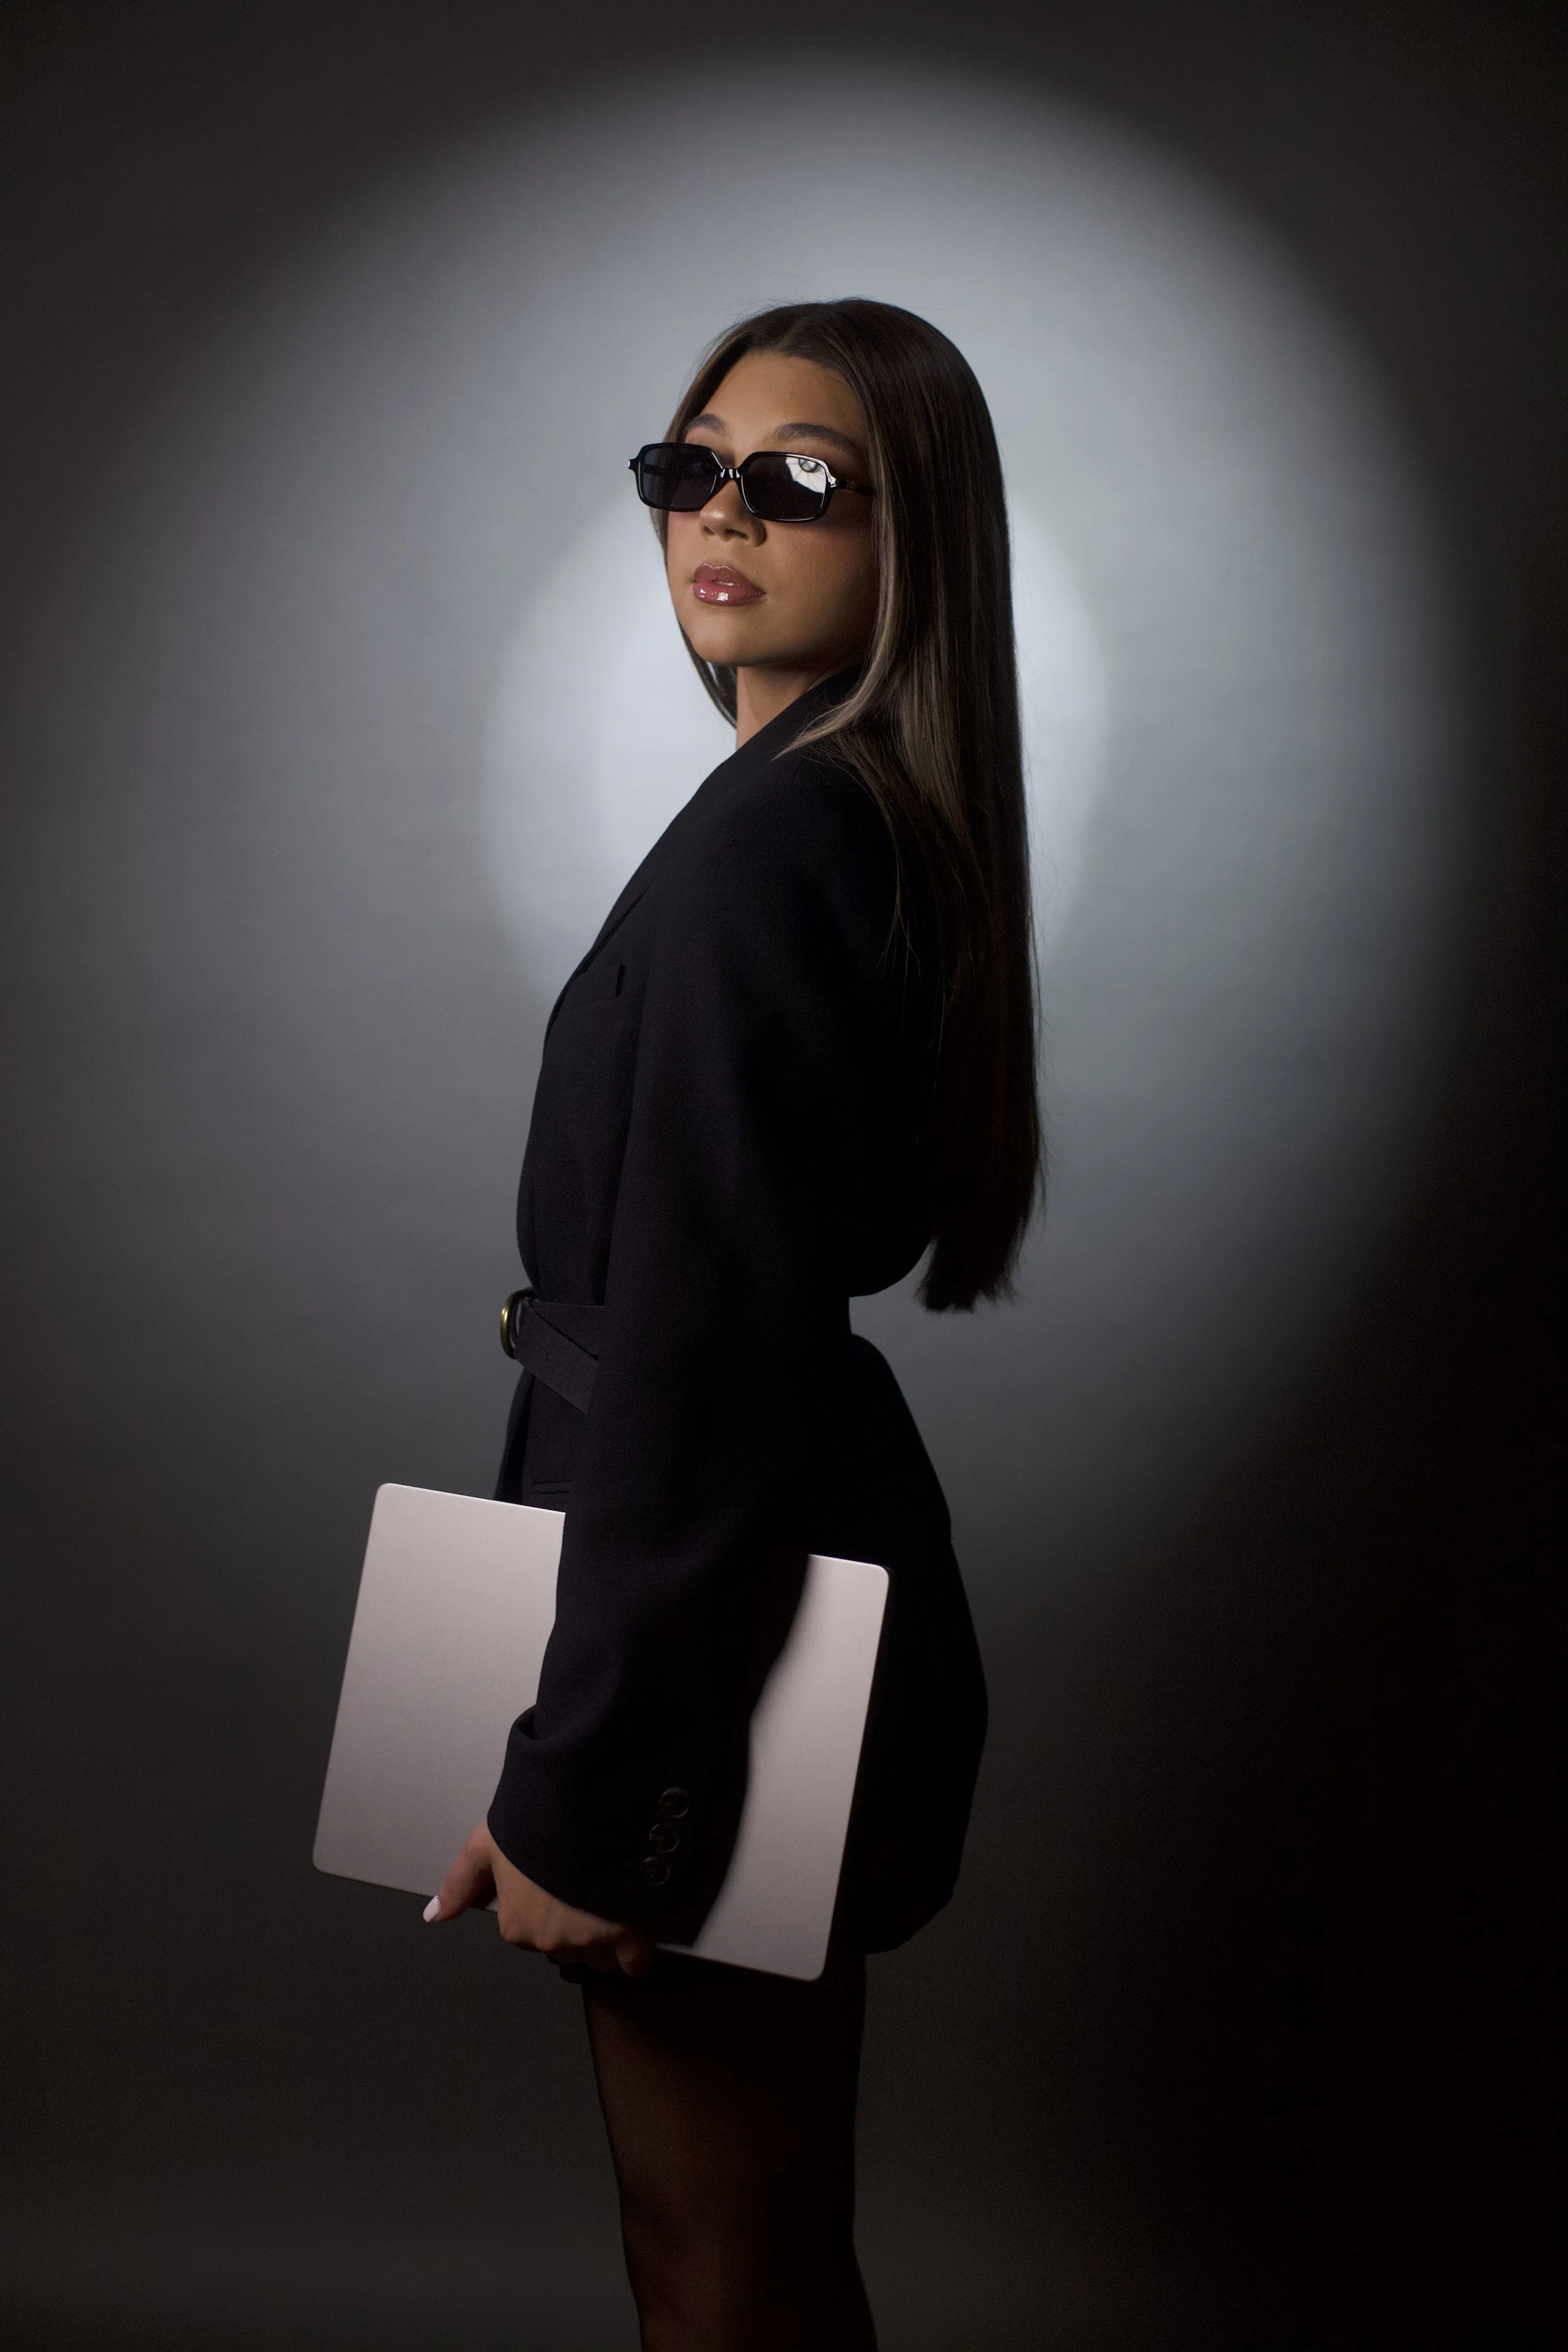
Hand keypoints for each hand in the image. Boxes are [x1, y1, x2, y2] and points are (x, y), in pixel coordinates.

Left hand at [425, 1821, 654, 1976]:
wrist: (580, 1807)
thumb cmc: (529, 1821)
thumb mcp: (486, 1845)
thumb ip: (460, 1883)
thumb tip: (432, 1916)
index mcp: (515, 1925)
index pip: (531, 1932)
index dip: (546, 1908)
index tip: (557, 1887)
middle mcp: (547, 1941)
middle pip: (566, 1946)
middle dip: (576, 1925)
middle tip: (584, 1888)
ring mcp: (587, 1941)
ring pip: (598, 1955)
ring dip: (605, 1939)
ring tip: (610, 1902)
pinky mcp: (624, 1935)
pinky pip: (634, 1960)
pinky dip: (637, 1952)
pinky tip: (637, 1932)